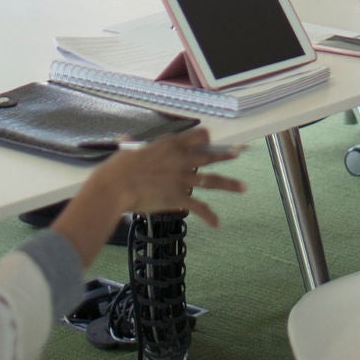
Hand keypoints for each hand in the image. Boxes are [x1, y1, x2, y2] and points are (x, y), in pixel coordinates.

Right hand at [54, 129, 245, 264]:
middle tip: (238, 154)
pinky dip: (209, 216)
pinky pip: (199, 207)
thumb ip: (131, 145)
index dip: (205, 138)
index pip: (198, 136)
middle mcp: (181, 159)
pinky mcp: (179, 197)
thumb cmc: (117, 168)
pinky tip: (217, 223)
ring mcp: (182, 179)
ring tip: (244, 187)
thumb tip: (124, 139)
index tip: (210, 141)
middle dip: (226, 155)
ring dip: (229, 184)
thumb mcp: (128, 151)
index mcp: (171, 144)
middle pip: (210, 156)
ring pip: (212, 181)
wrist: (115, 187)